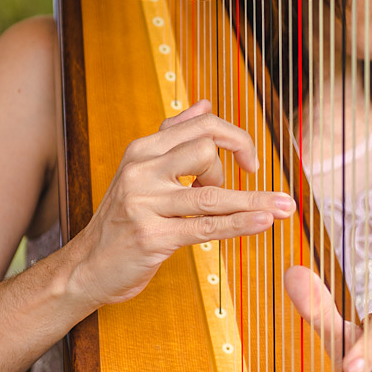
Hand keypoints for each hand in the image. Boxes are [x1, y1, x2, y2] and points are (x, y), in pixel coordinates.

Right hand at [70, 100, 295, 306]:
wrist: (85, 268)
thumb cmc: (121, 221)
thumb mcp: (142, 172)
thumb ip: (173, 136)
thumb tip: (204, 103)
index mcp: (142, 150)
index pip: (200, 125)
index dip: (234, 137)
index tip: (250, 161)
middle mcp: (140, 171)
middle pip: (205, 149)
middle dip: (230, 168)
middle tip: (233, 189)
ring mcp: (144, 203)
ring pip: (211, 194)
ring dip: (254, 200)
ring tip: (286, 206)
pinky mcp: (152, 237)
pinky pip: (206, 227)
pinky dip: (239, 223)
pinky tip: (264, 222)